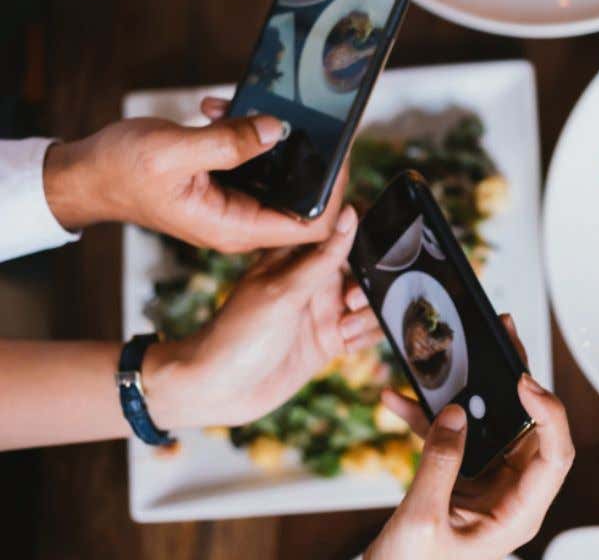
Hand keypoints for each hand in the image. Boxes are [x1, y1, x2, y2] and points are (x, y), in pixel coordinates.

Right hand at [44, 104, 345, 252]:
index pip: (311, 228)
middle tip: (306, 117)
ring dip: (268, 135)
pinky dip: (241, 129)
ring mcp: (234, 201)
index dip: (334, 196)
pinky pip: (252, 157)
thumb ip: (228, 143)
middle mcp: (241, 219)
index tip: (340, 156)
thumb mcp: (173, 152)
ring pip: (278, 172)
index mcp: (235, 226)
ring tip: (238, 107)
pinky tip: (216, 107)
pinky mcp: (225, 182)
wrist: (83, 174)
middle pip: (303, 197)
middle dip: (307, 157)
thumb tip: (277, 130)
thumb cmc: (118, 171)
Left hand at [142, 206, 386, 427]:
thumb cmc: (237, 335)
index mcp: (299, 257)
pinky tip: (348, 342)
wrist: (216, 391)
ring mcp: (324, 311)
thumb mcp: (283, 291)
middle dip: (372, 283)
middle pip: (365, 268)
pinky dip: (368, 335)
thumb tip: (351, 213)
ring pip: (370, 301)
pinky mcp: (330, 341)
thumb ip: (323, 257)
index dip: (366, 236)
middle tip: (349, 303)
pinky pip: (366, 331)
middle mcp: (316, 281)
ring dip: (369, 314)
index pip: (344, 231)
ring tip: (344, 329)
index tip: (377, 251)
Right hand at [365, 316, 573, 559]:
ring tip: (469, 346)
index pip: (555, 456)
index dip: (549, 414)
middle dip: (516, 378)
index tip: (524, 381)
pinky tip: (398, 400)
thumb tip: (455, 413)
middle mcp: (513, 493)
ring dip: (472, 388)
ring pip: (494, 421)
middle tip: (505, 336)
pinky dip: (427, 416)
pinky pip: (453, 435)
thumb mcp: (422, 521)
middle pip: (531, 425)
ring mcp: (489, 480)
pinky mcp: (462, 474)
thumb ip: (440, 464)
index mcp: (520, 513)